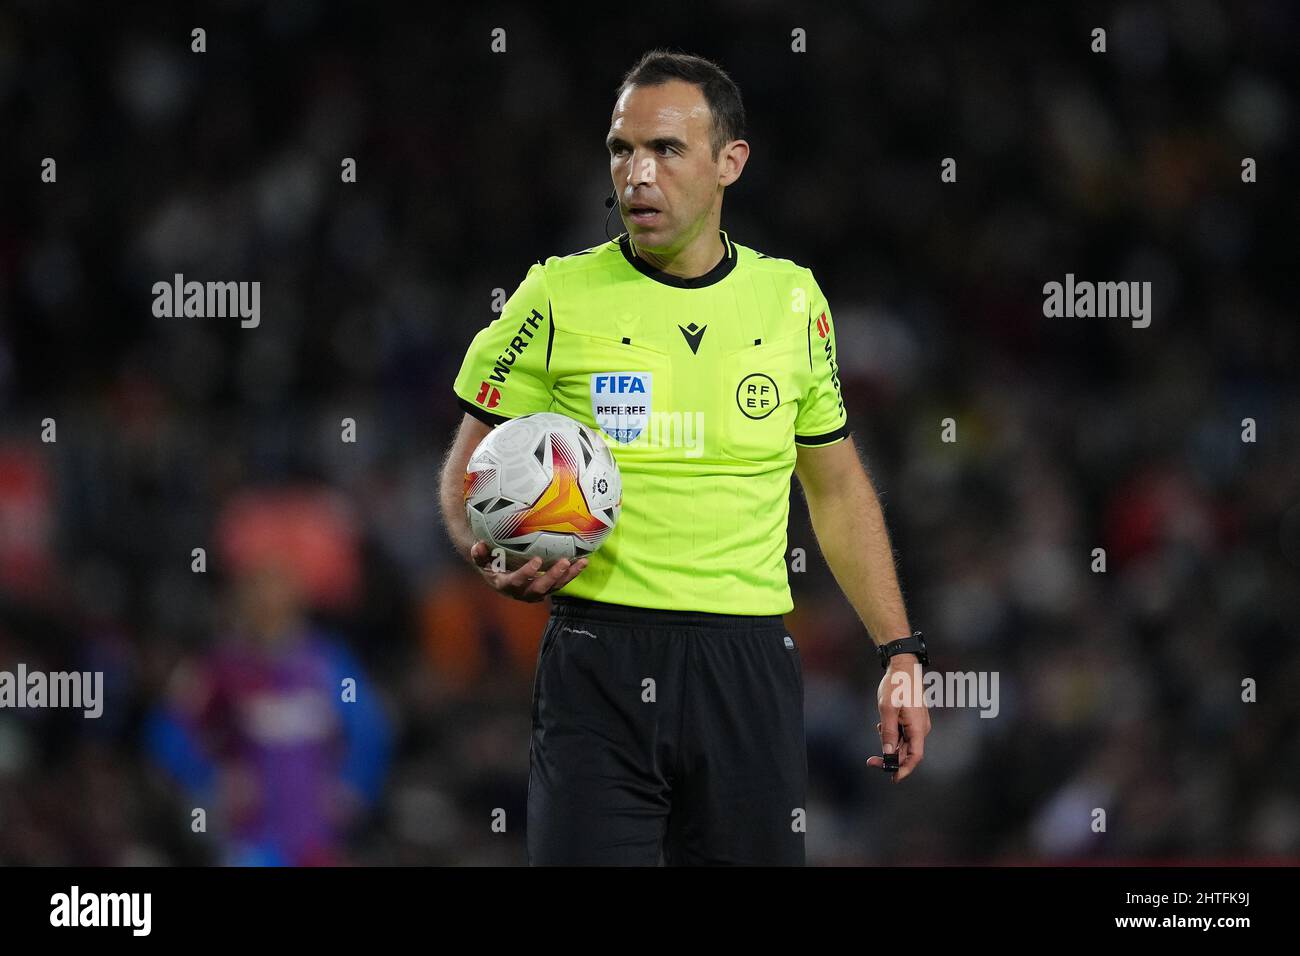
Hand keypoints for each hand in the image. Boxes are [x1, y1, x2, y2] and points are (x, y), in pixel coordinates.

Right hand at [469, 541, 588, 601]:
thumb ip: (479, 554)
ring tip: (581, 563)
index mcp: (506, 585)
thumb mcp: (482, 560)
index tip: (536, 561)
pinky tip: (584, 561)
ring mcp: (536, 592)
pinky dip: (572, 573)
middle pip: (540, 589)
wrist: (498, 576)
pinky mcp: (547, 589)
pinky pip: (561, 583)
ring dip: (568, 576)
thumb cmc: (489, 563)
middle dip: (553, 577)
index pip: (516, 581)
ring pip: (554, 587)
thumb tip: (478, 545)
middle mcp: (522, 593)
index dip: (526, 573)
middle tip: (564, 562)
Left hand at [867, 654, 930, 782]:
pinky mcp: (912, 719)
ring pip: (903, 743)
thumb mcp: (887, 709)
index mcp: (918, 728)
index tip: (892, 778)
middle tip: (870, 761)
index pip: (915, 756)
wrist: (903, 666)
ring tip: (879, 726)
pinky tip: (882, 724)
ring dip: (889, 743)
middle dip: (890, 758)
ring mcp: (917, 724)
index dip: (904, 769)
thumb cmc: (897, 685)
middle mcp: (921, 728)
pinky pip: (902, 734)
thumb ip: (888, 732)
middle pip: (907, 752)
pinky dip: (891, 734)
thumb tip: (889, 753)